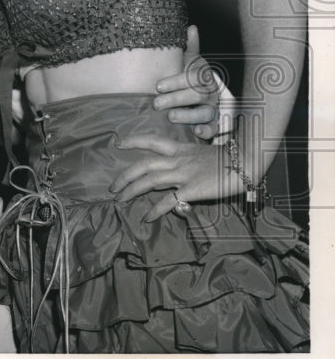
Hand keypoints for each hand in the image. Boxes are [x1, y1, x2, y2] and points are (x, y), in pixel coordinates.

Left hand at [108, 134, 243, 220]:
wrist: (246, 162)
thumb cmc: (230, 159)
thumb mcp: (203, 154)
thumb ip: (187, 160)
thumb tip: (175, 169)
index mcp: (181, 149)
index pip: (152, 141)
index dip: (133, 141)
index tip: (118, 143)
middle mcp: (178, 160)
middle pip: (143, 164)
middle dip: (125, 175)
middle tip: (112, 187)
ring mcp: (183, 174)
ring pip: (149, 180)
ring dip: (131, 190)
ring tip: (120, 199)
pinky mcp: (191, 189)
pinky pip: (168, 201)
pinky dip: (155, 209)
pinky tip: (146, 217)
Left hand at [152, 25, 221, 139]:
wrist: (198, 95)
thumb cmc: (187, 77)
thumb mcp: (188, 61)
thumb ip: (189, 47)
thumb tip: (191, 27)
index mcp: (203, 75)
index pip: (193, 77)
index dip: (176, 81)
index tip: (158, 86)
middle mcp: (210, 92)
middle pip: (197, 95)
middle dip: (176, 98)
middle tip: (156, 103)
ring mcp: (213, 108)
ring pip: (205, 112)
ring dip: (188, 115)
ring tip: (171, 117)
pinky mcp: (213, 124)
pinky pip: (214, 129)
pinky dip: (207, 131)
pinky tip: (197, 132)